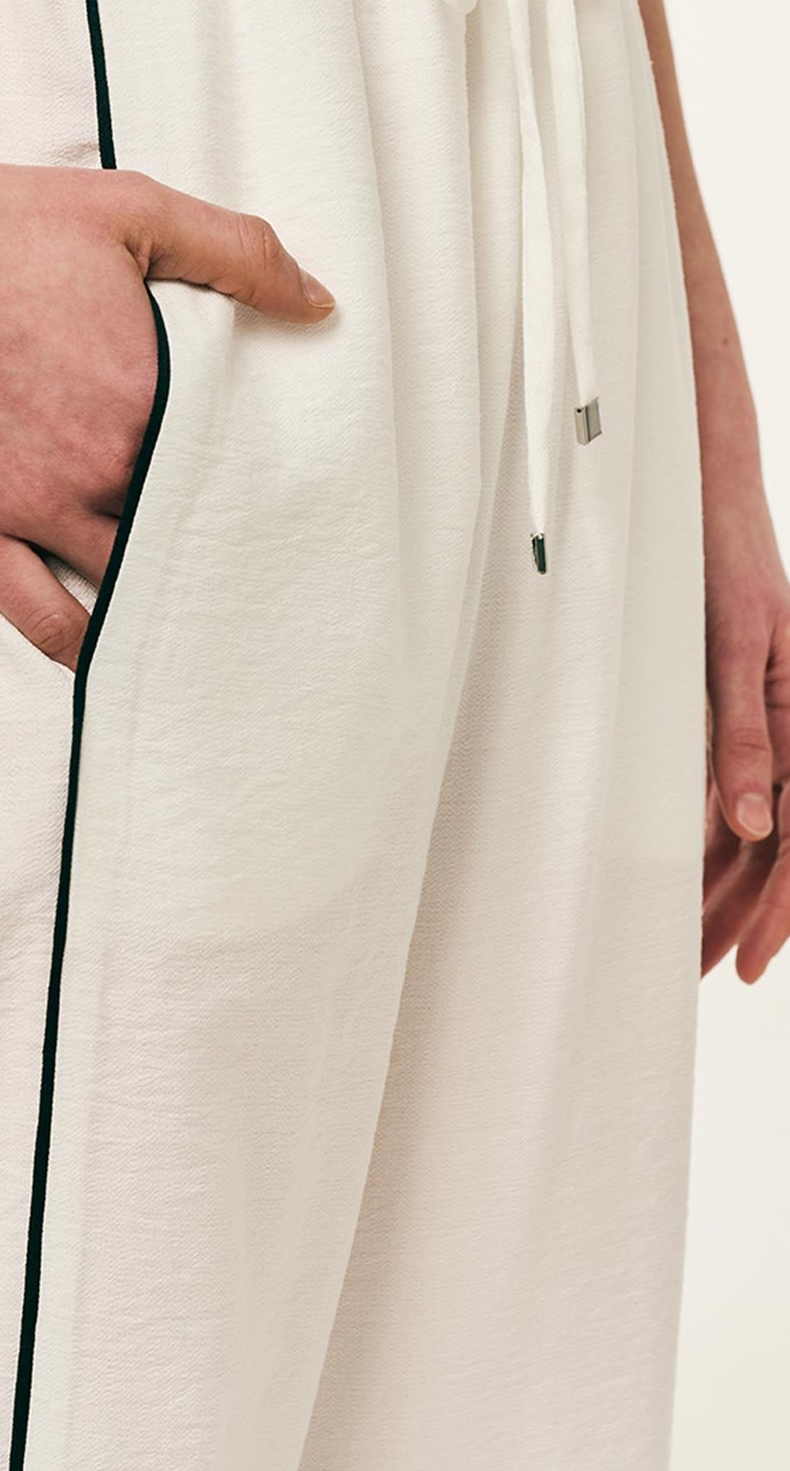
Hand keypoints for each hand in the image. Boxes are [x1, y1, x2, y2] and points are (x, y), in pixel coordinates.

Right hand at [0, 140, 335, 669]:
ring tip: (187, 612)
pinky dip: (83, 647)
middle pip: (186, 534)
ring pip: (127, 584)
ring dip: (158, 598)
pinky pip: (42, 621)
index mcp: (153, 396)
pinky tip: (110, 654)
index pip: (232, 470)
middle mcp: (101, 466)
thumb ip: (241, 257)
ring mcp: (32, 507)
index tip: (269, 497)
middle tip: (240, 565)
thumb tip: (321, 307)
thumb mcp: (137, 212)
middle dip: (212, 547)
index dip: (250, 484)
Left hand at [702, 477, 789, 982]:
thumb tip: (749, 823)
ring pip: (757, 828)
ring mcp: (774, 722)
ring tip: (689, 944)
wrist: (703, 498)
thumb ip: (742, 733)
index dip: (777, 909)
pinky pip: (738, 789)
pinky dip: (714, 838)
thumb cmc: (720, 557)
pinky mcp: (743, 711)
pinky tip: (689, 874)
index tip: (750, 963)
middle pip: (783, 847)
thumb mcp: (728, 645)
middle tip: (708, 973)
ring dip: (725, 886)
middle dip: (745, 914)